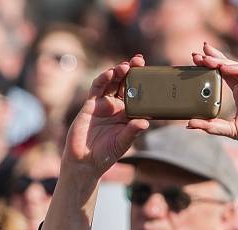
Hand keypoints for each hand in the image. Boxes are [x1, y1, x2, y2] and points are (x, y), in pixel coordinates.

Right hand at [61, 55, 149, 183]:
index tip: (152, 73)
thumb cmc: (106, 154)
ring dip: (118, 72)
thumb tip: (145, 123)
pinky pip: (97, 88)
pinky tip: (110, 73)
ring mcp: (103, 104)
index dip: (144, 83)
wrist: (85, 161)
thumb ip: (132, 132)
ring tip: (126, 66)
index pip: (138, 94)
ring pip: (112, 82)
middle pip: (125, 84)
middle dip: (132, 71)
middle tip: (139, 61)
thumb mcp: (123, 143)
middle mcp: (117, 107)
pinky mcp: (90, 104)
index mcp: (128, 115)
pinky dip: (103, 79)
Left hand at [188, 43, 237, 161]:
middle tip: (197, 53)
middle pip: (229, 66)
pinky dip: (237, 69)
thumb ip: (211, 126)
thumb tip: (189, 123)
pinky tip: (225, 68)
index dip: (210, 65)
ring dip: (223, 61)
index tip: (195, 59)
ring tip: (207, 59)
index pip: (223, 74)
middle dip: (213, 58)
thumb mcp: (230, 129)